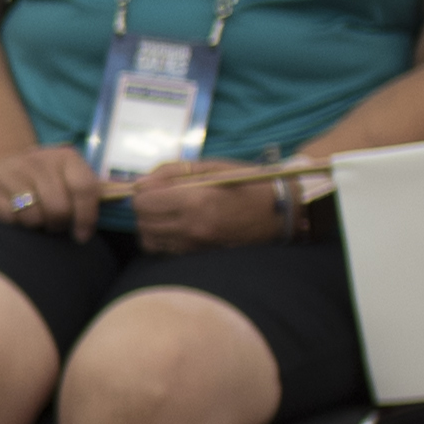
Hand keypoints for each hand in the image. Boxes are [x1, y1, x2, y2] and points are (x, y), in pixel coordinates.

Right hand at [0, 140, 103, 237]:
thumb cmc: (44, 178)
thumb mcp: (69, 175)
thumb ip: (91, 190)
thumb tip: (124, 198)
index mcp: (66, 157)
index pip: (85, 189)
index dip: (87, 217)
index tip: (82, 235)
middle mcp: (40, 161)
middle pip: (59, 208)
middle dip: (59, 224)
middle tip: (55, 224)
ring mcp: (13, 172)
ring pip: (34, 216)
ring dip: (36, 225)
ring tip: (36, 218)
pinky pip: (10, 219)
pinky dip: (15, 223)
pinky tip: (16, 214)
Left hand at [127, 158, 291, 254]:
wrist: (282, 214)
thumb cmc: (249, 183)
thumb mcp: (213, 167)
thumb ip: (172, 172)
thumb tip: (140, 182)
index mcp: (196, 201)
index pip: (143, 202)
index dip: (143, 192)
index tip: (155, 186)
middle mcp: (192, 228)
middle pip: (142, 222)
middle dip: (145, 208)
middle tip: (160, 198)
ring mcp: (195, 246)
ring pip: (149, 240)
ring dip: (150, 225)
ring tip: (167, 212)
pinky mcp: (199, 257)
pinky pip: (164, 251)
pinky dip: (161, 238)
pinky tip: (177, 226)